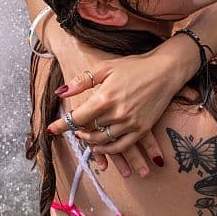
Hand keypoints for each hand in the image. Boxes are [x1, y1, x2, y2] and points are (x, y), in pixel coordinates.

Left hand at [45, 54, 180, 160]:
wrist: (165, 70)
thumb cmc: (135, 66)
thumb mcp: (106, 67)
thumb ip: (83, 81)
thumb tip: (61, 92)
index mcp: (106, 97)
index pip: (78, 117)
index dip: (63, 124)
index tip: (51, 129)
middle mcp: (117, 113)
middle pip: (89, 129)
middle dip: (77, 130)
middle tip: (72, 128)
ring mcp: (131, 123)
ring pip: (103, 140)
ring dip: (90, 140)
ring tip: (84, 136)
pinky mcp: (142, 129)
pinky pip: (121, 146)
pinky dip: (108, 149)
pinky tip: (100, 146)